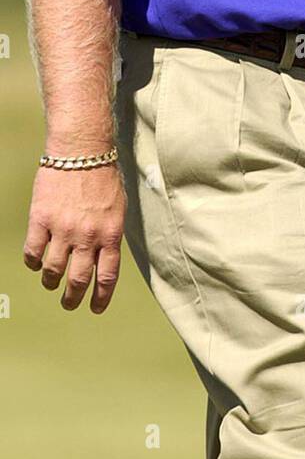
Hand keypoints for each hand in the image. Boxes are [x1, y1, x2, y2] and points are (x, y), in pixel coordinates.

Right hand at [23, 163, 126, 312]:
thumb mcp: (118, 208)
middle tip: (69, 303)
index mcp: (111, 234)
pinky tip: (35, 263)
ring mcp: (63, 230)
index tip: (95, 307)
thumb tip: (104, 255)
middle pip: (79, 280)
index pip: (107, 276)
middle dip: (73, 298)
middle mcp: (88, 237)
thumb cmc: (103, 176)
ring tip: (50, 282)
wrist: (81, 150)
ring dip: (51, 281)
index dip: (100, 296)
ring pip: (53, 270)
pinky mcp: (41, 220)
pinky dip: (33, 262)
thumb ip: (110, 233)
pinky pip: (33, 252)